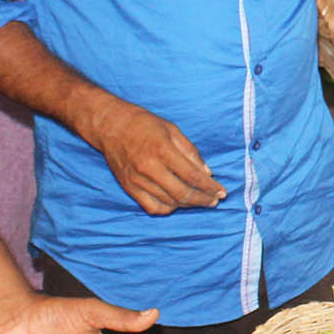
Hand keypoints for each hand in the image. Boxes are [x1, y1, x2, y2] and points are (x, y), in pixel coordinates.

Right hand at [87, 101, 225, 214]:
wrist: (111, 126)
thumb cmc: (144, 124)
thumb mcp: (172, 130)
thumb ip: (191, 152)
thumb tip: (207, 173)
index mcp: (162, 150)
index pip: (192, 176)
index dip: (210, 187)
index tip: (222, 192)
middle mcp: (149, 168)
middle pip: (182, 193)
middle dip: (203, 200)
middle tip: (215, 201)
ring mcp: (138, 180)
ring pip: (169, 202)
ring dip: (188, 205)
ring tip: (201, 201)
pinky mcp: (129, 188)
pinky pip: (152, 207)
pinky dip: (168, 208)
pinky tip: (177, 203)